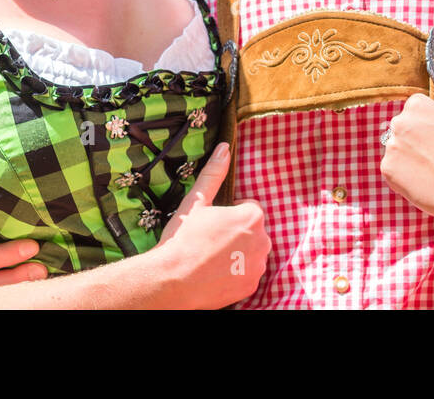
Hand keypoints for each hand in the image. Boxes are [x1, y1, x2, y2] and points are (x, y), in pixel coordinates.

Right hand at [156, 142, 270, 308]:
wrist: (170, 281)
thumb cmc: (182, 239)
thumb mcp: (196, 201)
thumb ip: (214, 173)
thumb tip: (224, 148)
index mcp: (252, 217)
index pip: (249, 209)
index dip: (229, 214)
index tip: (212, 224)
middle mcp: (262, 241)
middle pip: (252, 232)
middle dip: (236, 234)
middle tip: (209, 242)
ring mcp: (258, 266)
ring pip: (251, 253)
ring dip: (238, 254)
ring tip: (210, 259)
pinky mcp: (251, 286)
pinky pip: (247, 274)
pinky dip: (235, 274)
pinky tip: (215, 274)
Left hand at [380, 72, 433, 220]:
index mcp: (416, 106)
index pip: (414, 109)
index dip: (429, 125)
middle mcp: (399, 122)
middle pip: (402, 128)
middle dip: (416, 139)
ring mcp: (391, 146)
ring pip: (396, 148)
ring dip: (408, 156)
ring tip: (429, 168)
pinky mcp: (387, 168)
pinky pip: (391, 168)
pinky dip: (402, 174)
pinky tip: (420, 179)